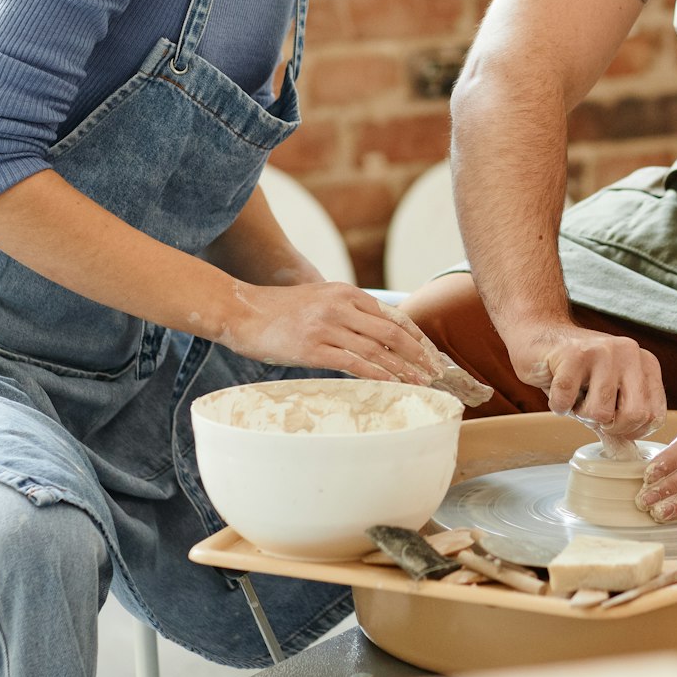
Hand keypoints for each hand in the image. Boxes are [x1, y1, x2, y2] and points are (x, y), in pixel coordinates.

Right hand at [222, 280, 437, 383]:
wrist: (242, 312)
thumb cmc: (279, 310)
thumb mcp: (318, 299)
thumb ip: (345, 311)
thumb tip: (373, 337)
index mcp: (344, 292)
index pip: (391, 315)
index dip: (414, 335)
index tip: (429, 352)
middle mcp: (340, 306)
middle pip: (391, 332)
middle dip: (417, 353)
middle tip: (434, 370)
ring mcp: (327, 327)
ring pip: (377, 349)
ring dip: (403, 368)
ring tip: (420, 382)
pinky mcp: (313, 348)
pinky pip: (354, 363)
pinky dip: (378, 374)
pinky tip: (391, 384)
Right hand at [503, 319, 665, 439]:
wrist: (539, 336)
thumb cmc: (576, 371)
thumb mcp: (606, 394)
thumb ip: (619, 421)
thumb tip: (625, 454)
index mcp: (645, 363)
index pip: (655, 415)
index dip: (632, 432)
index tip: (613, 425)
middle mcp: (630, 352)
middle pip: (635, 415)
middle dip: (610, 427)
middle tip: (593, 414)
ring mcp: (602, 350)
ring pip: (600, 412)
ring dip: (580, 413)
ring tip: (575, 395)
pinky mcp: (572, 354)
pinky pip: (566, 401)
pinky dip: (557, 405)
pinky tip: (557, 387)